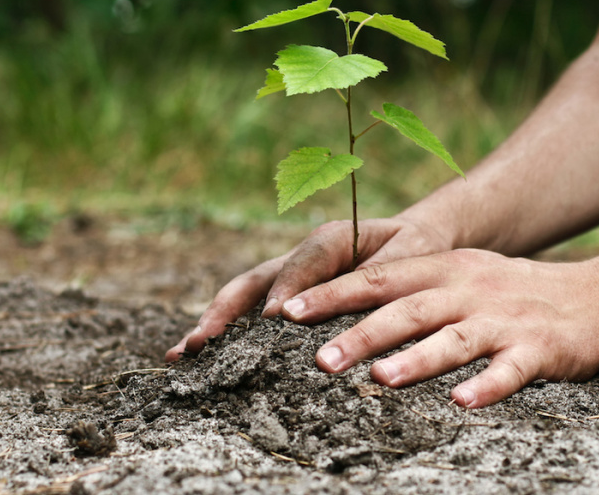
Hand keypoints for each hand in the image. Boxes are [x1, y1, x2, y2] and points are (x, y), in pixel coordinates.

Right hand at [165, 216, 452, 361]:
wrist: (416, 239)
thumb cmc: (416, 249)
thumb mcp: (412, 254)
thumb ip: (385, 273)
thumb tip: (357, 298)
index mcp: (331, 239)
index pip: (302, 263)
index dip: (286, 289)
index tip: (273, 320)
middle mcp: (301, 257)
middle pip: (254, 281)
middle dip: (225, 311)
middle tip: (200, 342)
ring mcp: (289, 277)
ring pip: (244, 298)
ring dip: (213, 324)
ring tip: (182, 354)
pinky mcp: (287, 296)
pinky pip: (252, 313)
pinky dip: (226, 333)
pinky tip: (200, 359)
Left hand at [279, 249, 598, 407]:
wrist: (598, 297)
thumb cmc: (511, 293)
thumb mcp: (460, 277)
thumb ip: (408, 290)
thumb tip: (339, 312)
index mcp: (444, 269)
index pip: (379, 278)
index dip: (332, 294)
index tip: (287, 311)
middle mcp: (469, 289)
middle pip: (408, 310)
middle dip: (361, 333)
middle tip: (319, 359)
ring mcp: (504, 320)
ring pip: (454, 339)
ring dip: (416, 359)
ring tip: (380, 380)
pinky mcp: (539, 350)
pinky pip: (509, 371)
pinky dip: (486, 387)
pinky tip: (462, 404)